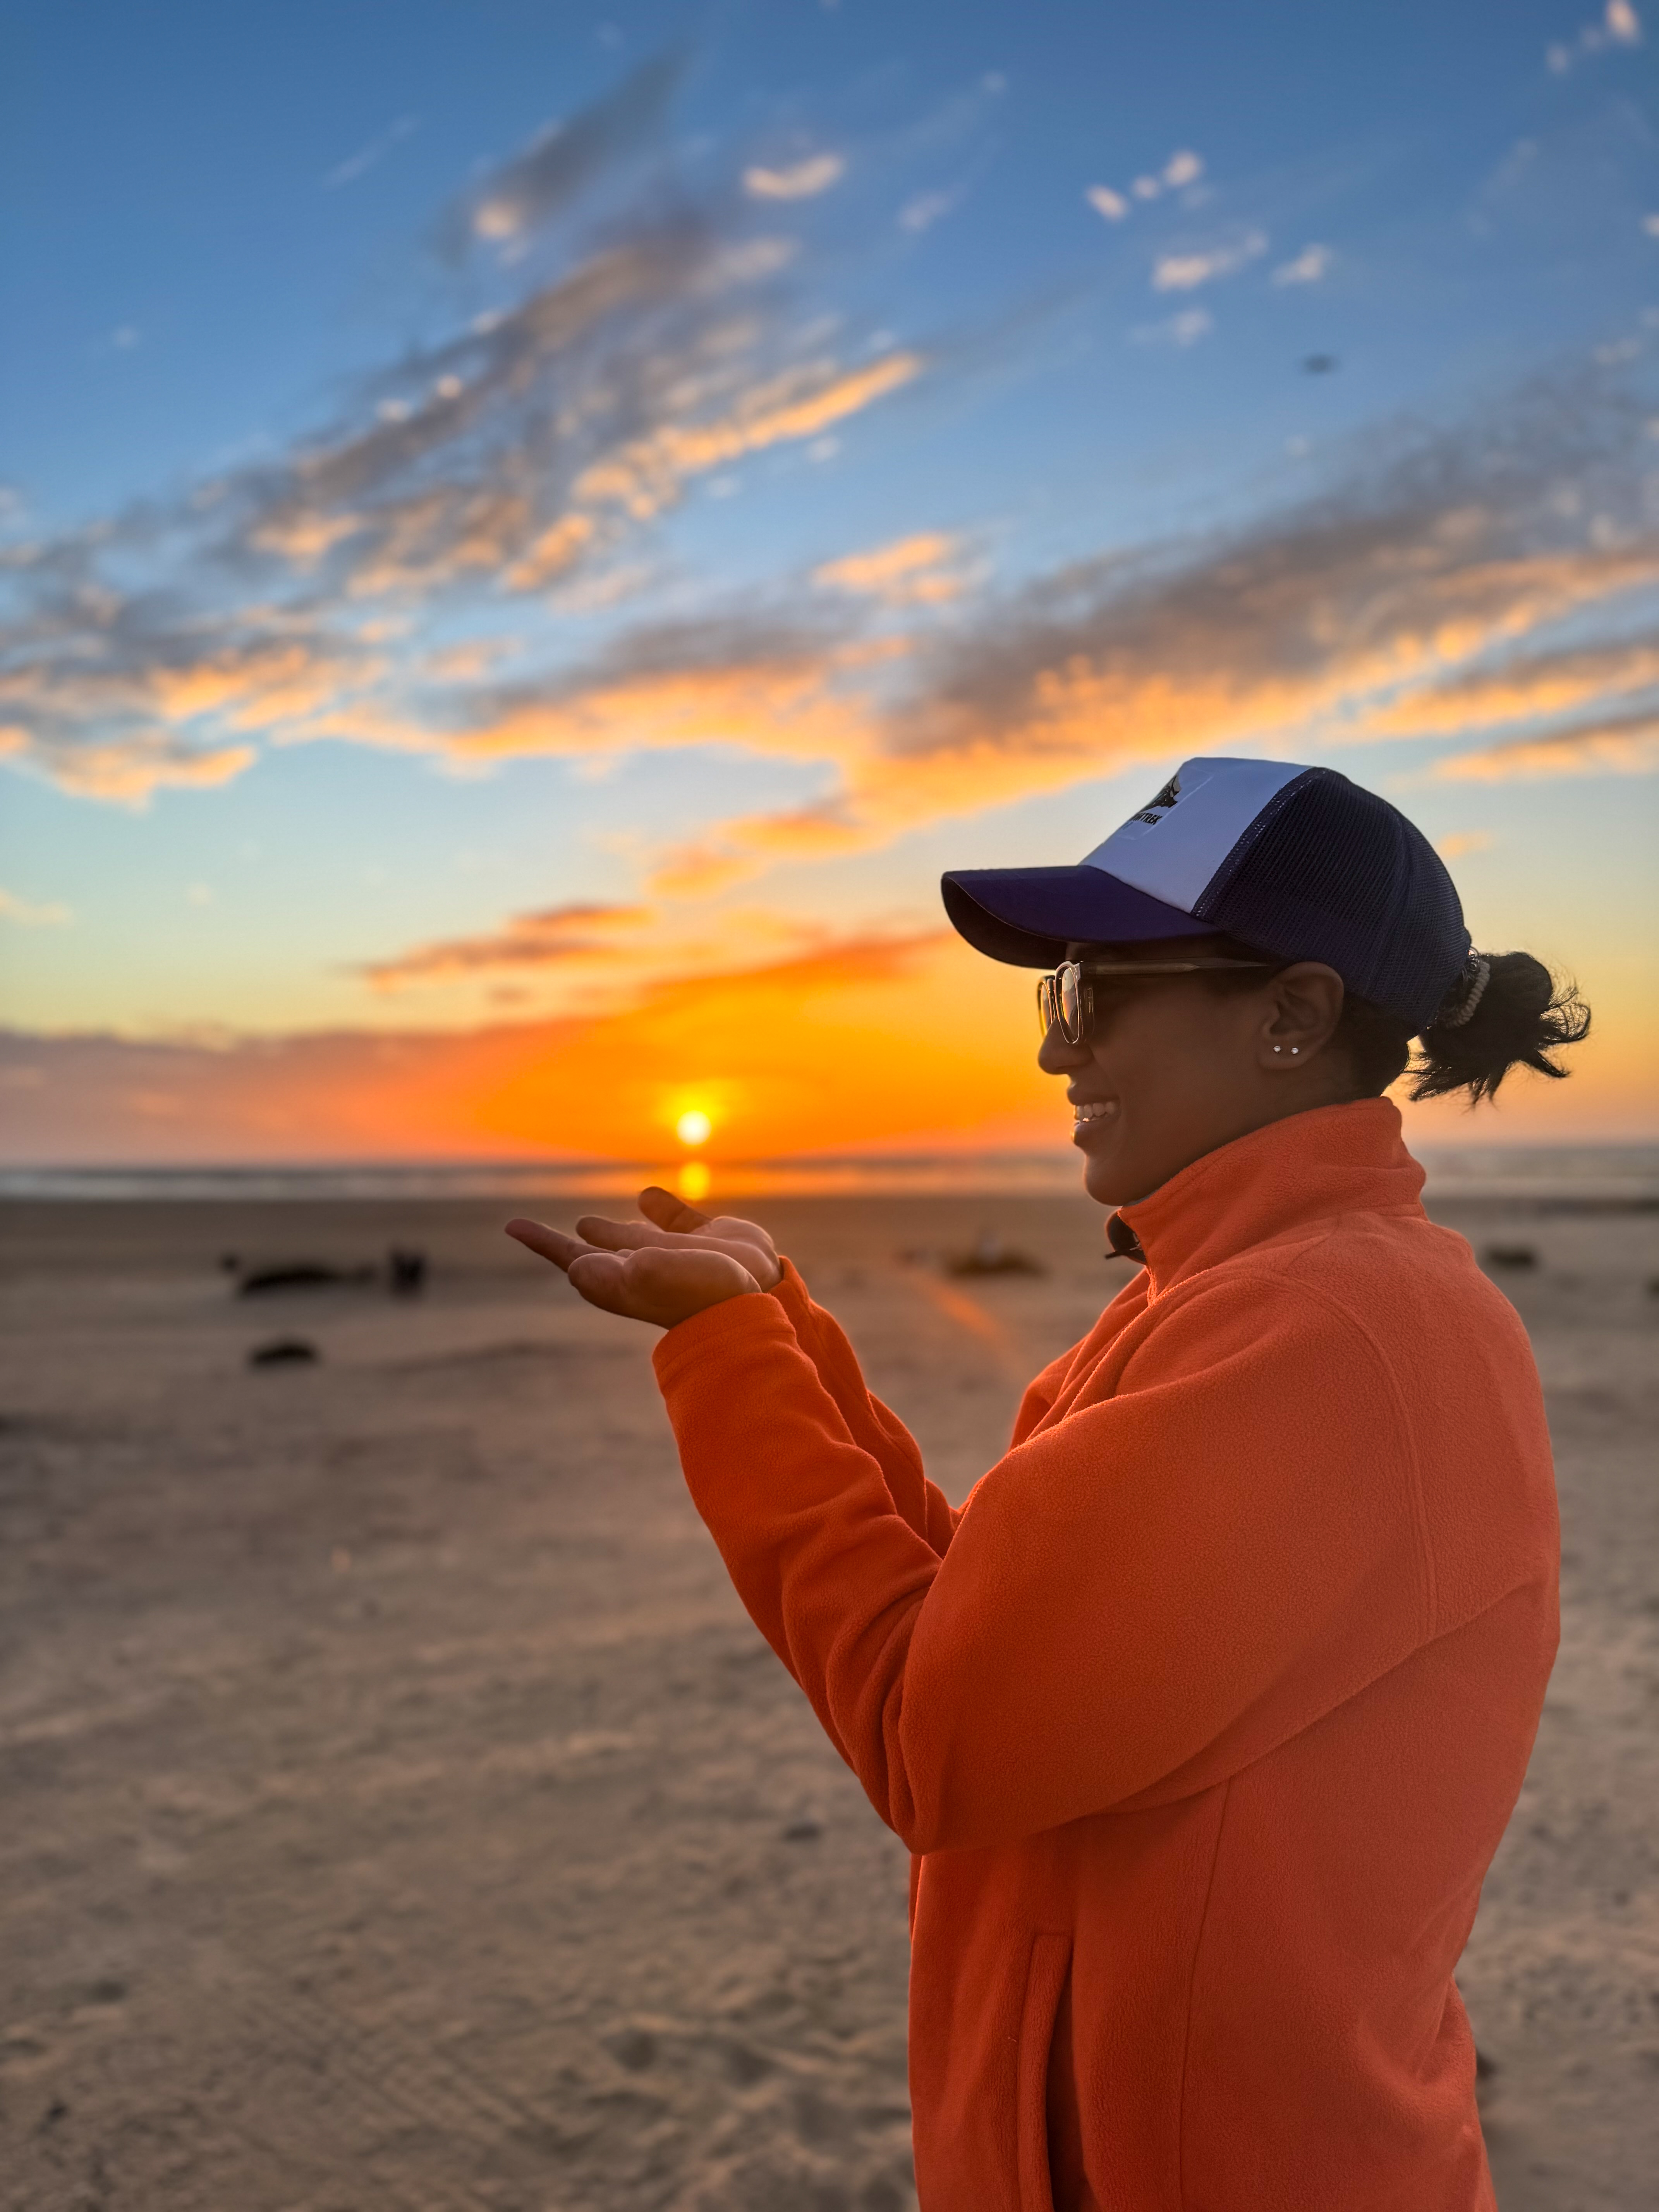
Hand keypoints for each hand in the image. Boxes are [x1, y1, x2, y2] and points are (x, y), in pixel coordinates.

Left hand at [504, 1187, 779, 1329]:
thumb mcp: (653, 1277)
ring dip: (609, 1232)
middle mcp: (643, 1269)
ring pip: (632, 1239)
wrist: (762, 1300)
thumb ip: (613, 1270)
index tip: (511, 1226)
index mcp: (620, 1280)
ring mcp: (676, 1257)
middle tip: (530, 1233)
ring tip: (586, 1224)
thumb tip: (576, 1268)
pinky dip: (661, 1208)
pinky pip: (676, 1222)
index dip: (541, 1242)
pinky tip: (647, 1197)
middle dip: (565, 1244)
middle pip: (592, 1252)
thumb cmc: (703, 1292)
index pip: (571, 1257)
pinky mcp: (708, 1242)